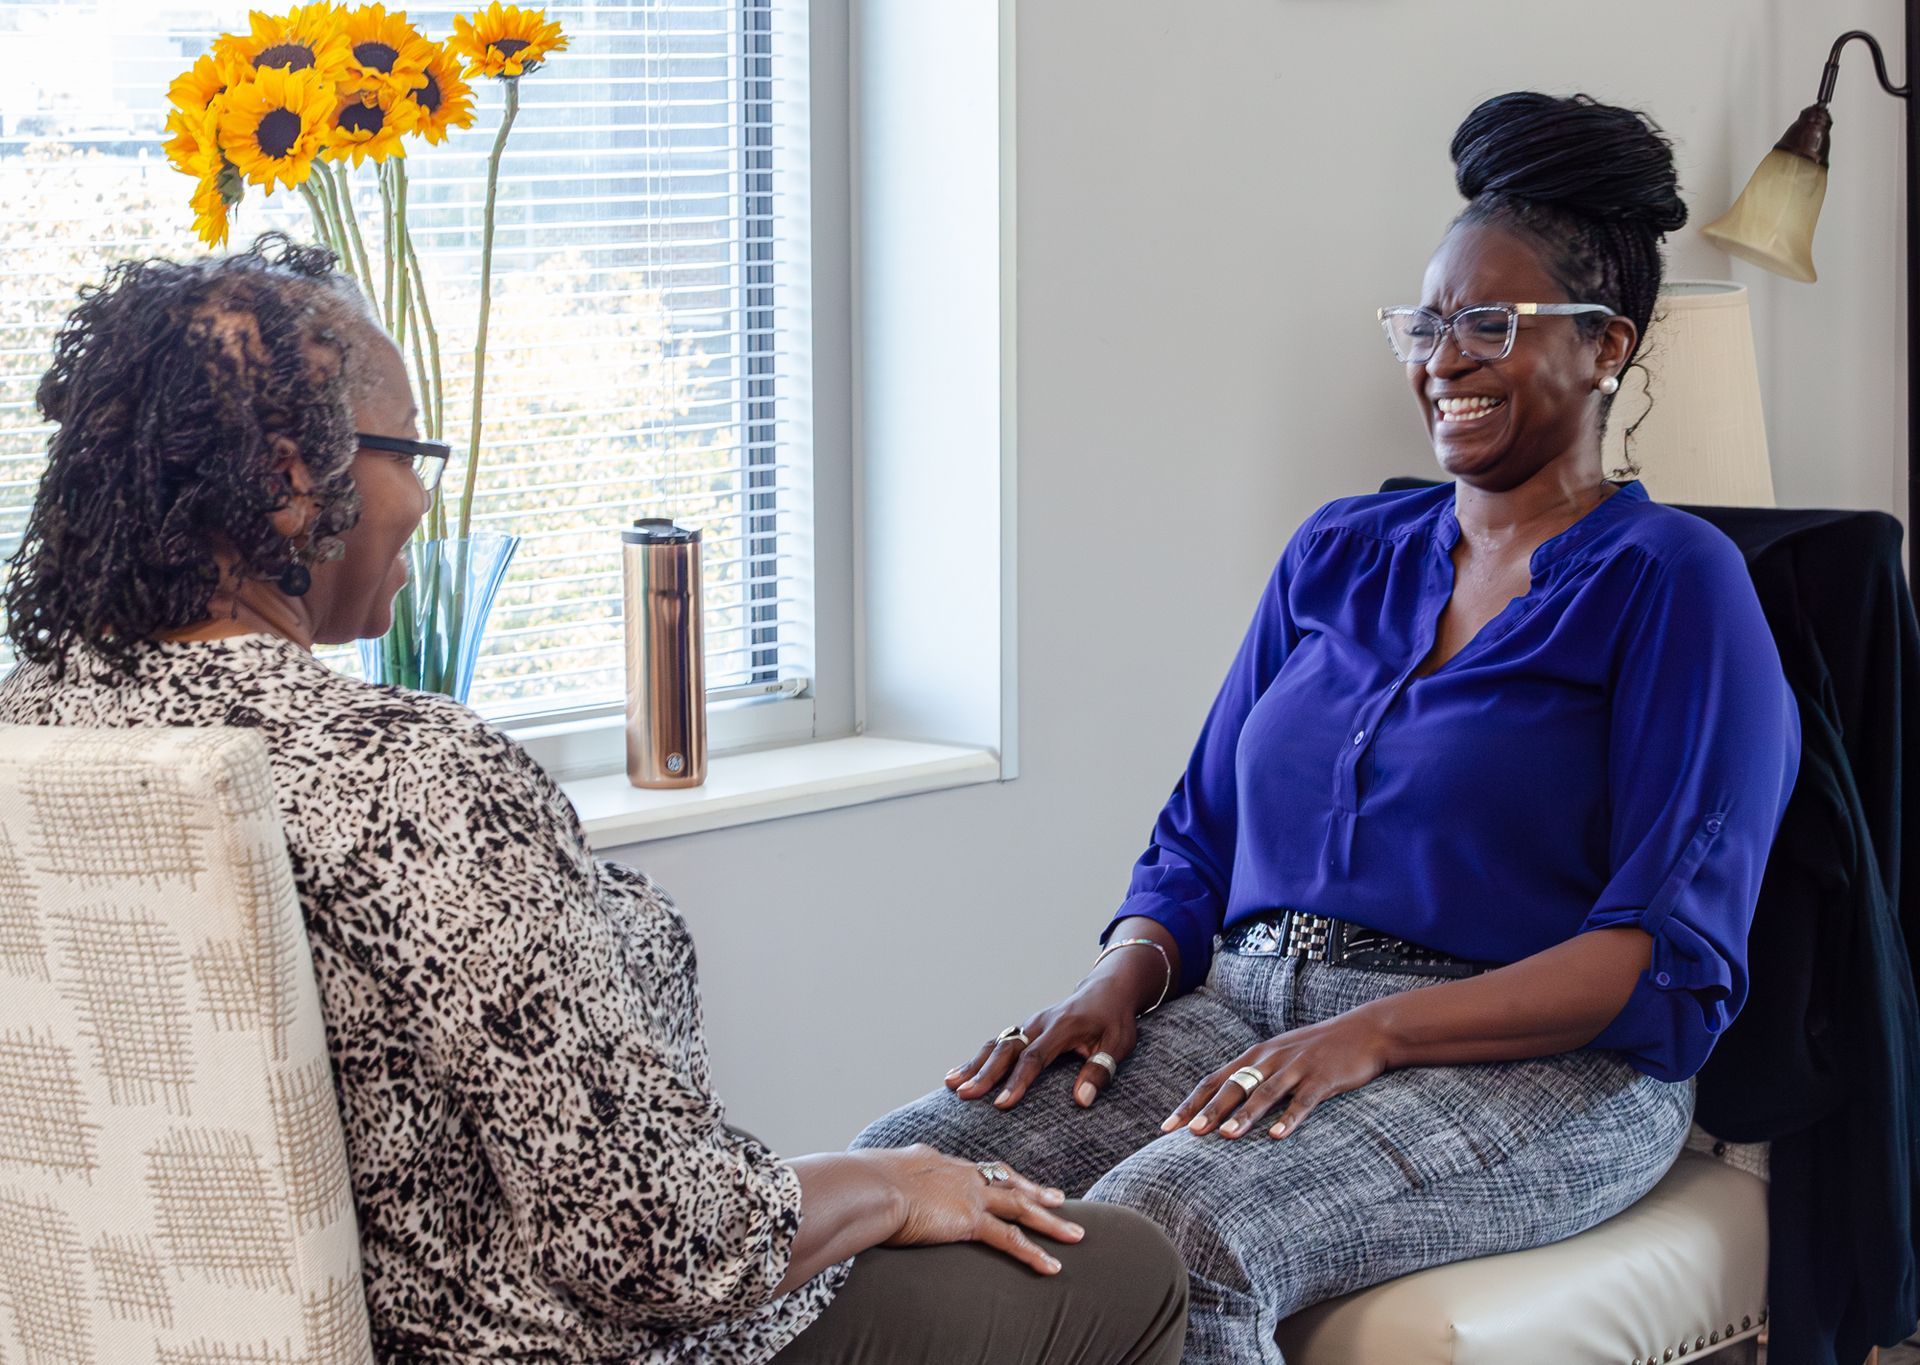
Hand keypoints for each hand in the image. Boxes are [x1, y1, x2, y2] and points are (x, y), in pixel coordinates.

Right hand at [864, 1145, 1082, 1274]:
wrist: (868, 1187)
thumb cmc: (859, 1185)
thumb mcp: (874, 1179)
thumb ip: (881, 1184)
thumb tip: (863, 1186)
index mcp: (936, 1162)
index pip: (975, 1168)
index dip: (997, 1176)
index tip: (1011, 1181)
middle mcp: (958, 1173)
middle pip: (1007, 1181)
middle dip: (1035, 1190)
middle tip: (1059, 1198)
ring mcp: (968, 1195)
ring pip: (1020, 1207)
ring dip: (1051, 1222)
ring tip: (1075, 1234)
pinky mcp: (970, 1220)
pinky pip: (1011, 1240)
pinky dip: (1034, 1254)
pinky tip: (1052, 1266)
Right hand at [945, 976, 1139, 1111]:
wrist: (1106, 990)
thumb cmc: (1114, 1020)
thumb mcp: (1118, 1044)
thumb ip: (1100, 1070)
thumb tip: (1081, 1101)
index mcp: (1062, 1027)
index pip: (1035, 1057)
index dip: (1018, 1081)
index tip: (1002, 1105)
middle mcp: (1040, 1023)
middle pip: (1007, 1049)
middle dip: (984, 1074)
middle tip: (965, 1095)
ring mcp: (1029, 1024)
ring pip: (996, 1044)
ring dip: (973, 1065)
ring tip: (952, 1085)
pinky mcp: (1024, 1028)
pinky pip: (997, 1043)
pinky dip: (976, 1059)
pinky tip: (958, 1075)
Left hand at [1162, 1007, 1391, 1139]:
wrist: (1365, 1031)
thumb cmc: (1318, 1049)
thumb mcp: (1280, 1056)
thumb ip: (1255, 1076)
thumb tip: (1224, 1104)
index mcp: (1256, 1056)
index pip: (1214, 1080)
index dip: (1190, 1102)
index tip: (1168, 1127)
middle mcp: (1271, 1059)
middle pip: (1233, 1086)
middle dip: (1210, 1110)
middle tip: (1189, 1134)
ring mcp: (1297, 1068)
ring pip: (1265, 1093)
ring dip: (1245, 1115)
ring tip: (1226, 1137)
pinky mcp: (1323, 1078)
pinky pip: (1303, 1100)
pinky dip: (1289, 1118)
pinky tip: (1277, 1136)